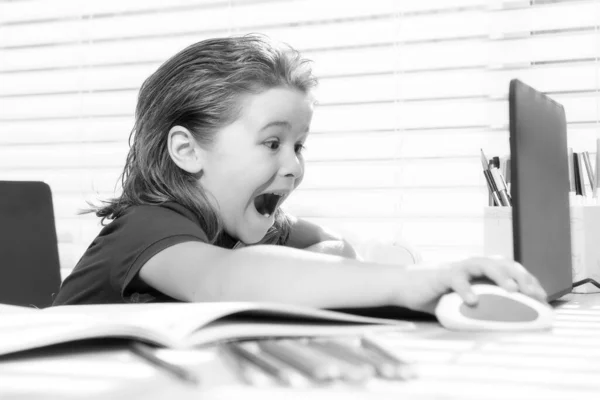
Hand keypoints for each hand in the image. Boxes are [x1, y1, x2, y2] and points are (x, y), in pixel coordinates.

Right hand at [394, 256, 547, 313]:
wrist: (410, 290)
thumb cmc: (439, 297)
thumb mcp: (465, 304)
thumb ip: (483, 308)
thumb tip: (508, 326)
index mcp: (481, 272)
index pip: (510, 271)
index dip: (529, 280)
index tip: (542, 297)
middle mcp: (472, 266)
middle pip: (502, 263)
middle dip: (521, 276)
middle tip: (532, 294)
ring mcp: (458, 268)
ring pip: (483, 263)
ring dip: (499, 274)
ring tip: (511, 289)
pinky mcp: (442, 275)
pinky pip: (456, 278)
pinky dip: (466, 289)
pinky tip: (473, 300)